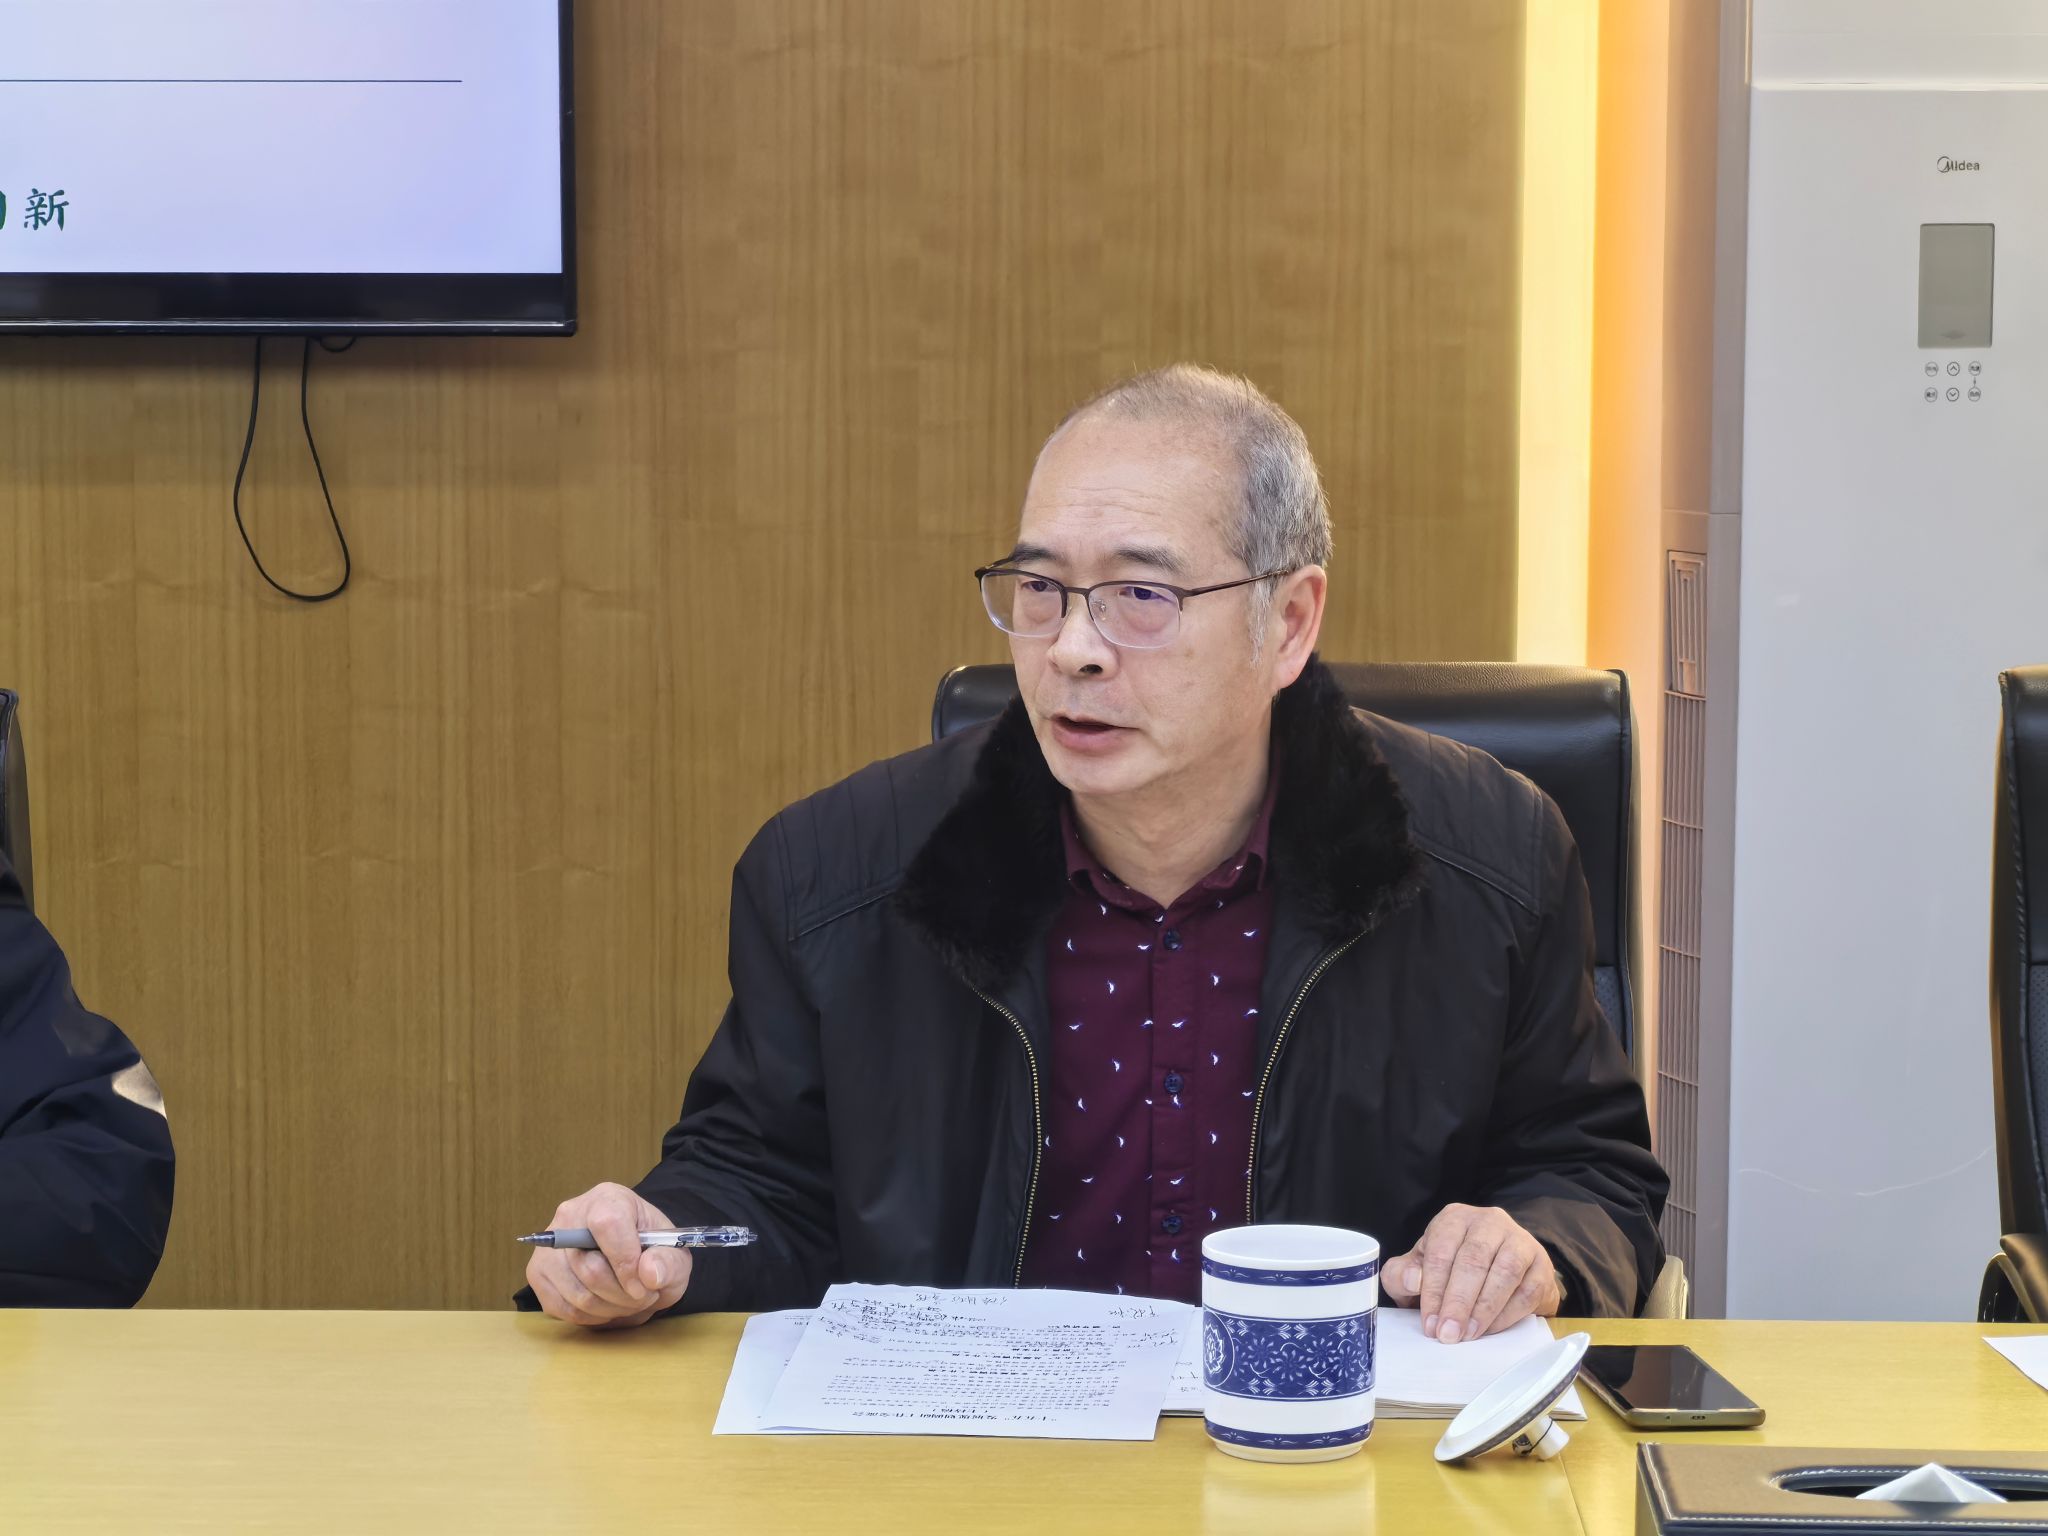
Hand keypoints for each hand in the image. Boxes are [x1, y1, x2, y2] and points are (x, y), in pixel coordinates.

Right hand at [526, 1182, 692, 1328]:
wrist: (631, 1256)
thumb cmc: (652, 1250)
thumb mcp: (674, 1252)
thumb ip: (668, 1262)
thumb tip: (649, 1274)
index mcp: (607, 1198)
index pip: (607, 1224)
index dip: (625, 1262)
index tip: (643, 1286)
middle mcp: (570, 1215)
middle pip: (588, 1267)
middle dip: (623, 1294)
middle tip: (644, 1297)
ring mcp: (549, 1246)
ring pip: (577, 1294)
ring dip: (611, 1310)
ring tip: (630, 1302)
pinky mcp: (538, 1274)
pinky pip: (564, 1309)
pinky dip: (592, 1317)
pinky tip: (609, 1307)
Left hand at [1380, 1204, 1560, 1343]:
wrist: (1499, 1274)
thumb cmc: (1451, 1271)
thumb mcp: (1418, 1270)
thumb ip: (1402, 1275)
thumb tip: (1414, 1280)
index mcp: (1454, 1219)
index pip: (1441, 1250)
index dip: (1433, 1289)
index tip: (1429, 1323)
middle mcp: (1488, 1222)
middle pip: (1473, 1259)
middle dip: (1458, 1302)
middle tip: (1448, 1334)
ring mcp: (1519, 1240)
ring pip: (1505, 1271)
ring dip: (1485, 1308)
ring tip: (1469, 1334)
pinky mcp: (1541, 1264)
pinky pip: (1527, 1290)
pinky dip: (1508, 1313)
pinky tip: (1490, 1329)